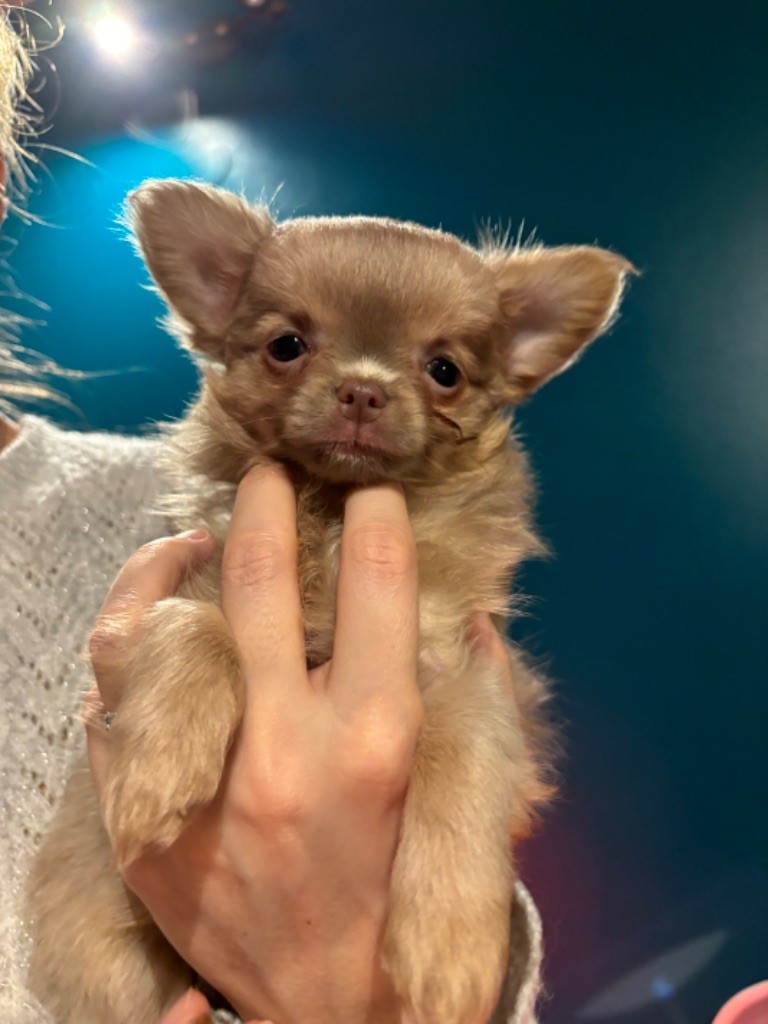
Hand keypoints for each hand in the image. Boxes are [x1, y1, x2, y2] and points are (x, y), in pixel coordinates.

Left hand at [86, 466, 421, 1023]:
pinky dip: (131, 651)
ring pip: (154, 632)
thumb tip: (473, 619)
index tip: (371, 497)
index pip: (377, 589)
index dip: (376, 521)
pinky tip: (160, 631)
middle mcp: (283, 752)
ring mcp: (200, 785)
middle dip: (265, 504)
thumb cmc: (402, 887)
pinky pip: (110, 705)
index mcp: (374, 742)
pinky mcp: (140, 821)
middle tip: (268, 472)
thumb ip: (480, 701)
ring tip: (190, 540)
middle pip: (259, 583)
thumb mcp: (461, 798)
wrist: (323, 1001)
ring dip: (165, 565)